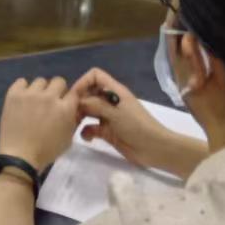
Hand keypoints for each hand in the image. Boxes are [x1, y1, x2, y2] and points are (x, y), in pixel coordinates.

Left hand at [0, 76, 82, 173]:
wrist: (20, 156)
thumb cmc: (47, 151)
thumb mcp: (68, 138)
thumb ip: (73, 120)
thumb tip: (74, 108)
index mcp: (65, 108)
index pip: (73, 92)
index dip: (68, 98)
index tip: (63, 104)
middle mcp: (49, 97)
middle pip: (58, 81)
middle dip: (56, 91)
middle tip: (50, 102)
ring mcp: (30, 94)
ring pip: (40, 81)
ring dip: (40, 90)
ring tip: (34, 102)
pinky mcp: (14, 94)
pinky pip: (21, 81)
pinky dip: (23, 88)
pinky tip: (22, 99)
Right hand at [72, 69, 201, 177]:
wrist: (154, 148)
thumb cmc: (137, 125)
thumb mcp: (115, 112)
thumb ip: (95, 104)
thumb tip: (77, 102)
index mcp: (114, 91)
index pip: (95, 76)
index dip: (83, 82)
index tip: (74, 97)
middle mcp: (110, 101)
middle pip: (89, 94)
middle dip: (78, 102)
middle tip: (69, 114)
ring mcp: (109, 117)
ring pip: (88, 111)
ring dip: (80, 117)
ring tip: (74, 125)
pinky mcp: (108, 132)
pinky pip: (92, 128)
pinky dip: (87, 132)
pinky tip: (87, 138)